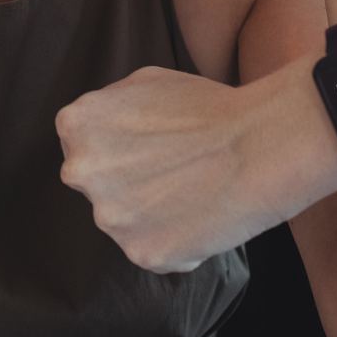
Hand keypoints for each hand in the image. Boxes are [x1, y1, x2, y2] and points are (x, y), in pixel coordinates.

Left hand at [56, 62, 336, 272]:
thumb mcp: (143, 82)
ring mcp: (110, 217)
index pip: (84, 145)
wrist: (260, 144)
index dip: (122, 147)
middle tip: (174, 172)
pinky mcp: (142, 253)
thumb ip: (107, 109)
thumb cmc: (209, 107)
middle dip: (129, 182)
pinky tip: (203, 218)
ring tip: (194, 193)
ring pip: (125, 221)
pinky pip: (155, 251)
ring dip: (153, 214)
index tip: (151, 148)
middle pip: (99, 185)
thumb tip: (98, 132)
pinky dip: (177, 242)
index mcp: (76, 126)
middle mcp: (81, 173)